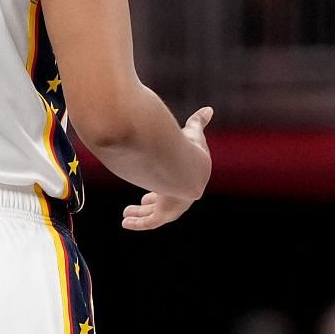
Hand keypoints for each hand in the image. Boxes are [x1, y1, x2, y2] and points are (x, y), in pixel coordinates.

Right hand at [122, 106, 211, 230]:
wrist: (187, 167)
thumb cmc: (189, 148)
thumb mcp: (192, 133)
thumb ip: (197, 122)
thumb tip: (208, 109)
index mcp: (186, 178)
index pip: (174, 186)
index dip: (162, 189)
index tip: (149, 192)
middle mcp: (180, 195)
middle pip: (163, 202)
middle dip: (150, 203)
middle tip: (139, 203)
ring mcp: (173, 206)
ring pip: (154, 215)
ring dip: (140, 216)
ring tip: (126, 216)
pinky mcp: (165, 214)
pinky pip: (149, 223)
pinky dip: (138, 224)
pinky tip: (125, 223)